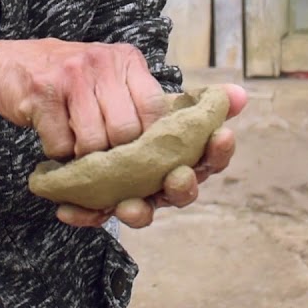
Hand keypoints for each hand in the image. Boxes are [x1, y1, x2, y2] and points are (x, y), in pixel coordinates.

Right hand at [0, 39, 169, 159]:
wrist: (6, 63)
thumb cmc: (66, 78)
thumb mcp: (106, 74)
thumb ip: (133, 99)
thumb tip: (163, 145)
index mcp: (126, 59)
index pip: (155, 107)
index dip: (150, 139)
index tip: (140, 154)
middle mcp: (102, 62)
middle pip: (125, 131)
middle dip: (114, 154)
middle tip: (102, 155)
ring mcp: (72, 75)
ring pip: (94, 142)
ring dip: (84, 156)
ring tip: (76, 145)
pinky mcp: (43, 93)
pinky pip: (61, 145)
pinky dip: (58, 153)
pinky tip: (54, 137)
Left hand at [55, 83, 247, 228]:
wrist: (94, 118)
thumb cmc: (142, 116)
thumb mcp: (169, 104)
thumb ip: (203, 102)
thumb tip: (239, 93)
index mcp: (188, 159)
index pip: (211, 158)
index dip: (218, 150)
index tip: (221, 136)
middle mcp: (165, 183)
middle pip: (181, 191)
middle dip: (182, 186)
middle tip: (178, 176)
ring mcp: (136, 196)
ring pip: (141, 210)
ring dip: (137, 210)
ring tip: (126, 204)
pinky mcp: (103, 205)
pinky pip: (95, 214)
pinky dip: (84, 214)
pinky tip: (68, 210)